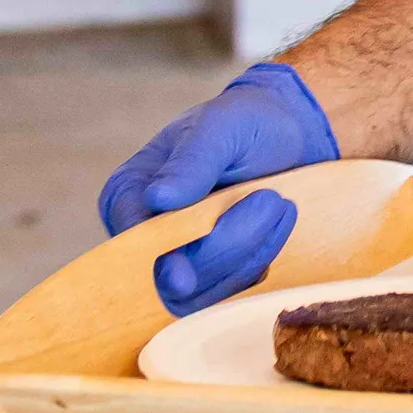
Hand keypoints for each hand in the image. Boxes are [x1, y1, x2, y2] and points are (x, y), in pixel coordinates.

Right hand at [98, 63, 339, 315]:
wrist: (285, 134)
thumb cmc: (244, 122)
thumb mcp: (222, 127)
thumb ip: (192, 161)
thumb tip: (156, 198)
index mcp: (128, 195)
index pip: (133, 241)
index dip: (156, 262)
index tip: (182, 280)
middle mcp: (143, 234)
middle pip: (172, 275)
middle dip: (229, 244)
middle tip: (273, 200)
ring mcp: (176, 259)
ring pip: (207, 289)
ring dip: (251, 249)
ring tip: (279, 202)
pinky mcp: (211, 274)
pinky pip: (233, 289)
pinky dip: (261, 256)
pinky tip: (278, 220)